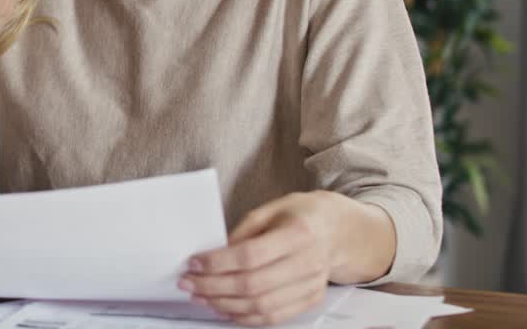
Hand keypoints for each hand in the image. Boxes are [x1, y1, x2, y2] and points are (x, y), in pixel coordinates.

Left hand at [178, 192, 344, 325]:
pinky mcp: (311, 300)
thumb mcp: (270, 209)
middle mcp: (308, 262)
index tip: (194, 263)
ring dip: (224, 304)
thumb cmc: (300, 215)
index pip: (251, 255)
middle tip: (188, 282)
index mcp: (298, 233)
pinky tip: (224, 307)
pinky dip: (245, 317)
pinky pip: (274, 317)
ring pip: (261, 306)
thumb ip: (243, 232)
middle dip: (213, 286)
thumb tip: (214, 255)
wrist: (337, 230)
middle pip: (253, 284)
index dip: (218, 262)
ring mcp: (312, 285)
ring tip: (201, 296)